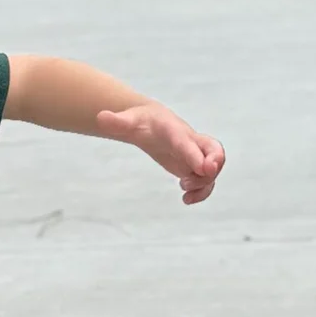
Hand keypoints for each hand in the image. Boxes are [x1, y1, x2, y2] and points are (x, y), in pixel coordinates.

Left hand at [97, 105, 225, 204]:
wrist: (151, 121)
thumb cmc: (140, 121)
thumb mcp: (127, 121)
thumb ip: (117, 122)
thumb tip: (100, 117)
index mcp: (174, 130)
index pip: (187, 142)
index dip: (196, 154)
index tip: (203, 168)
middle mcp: (190, 141)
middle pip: (214, 150)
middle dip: (215, 164)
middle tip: (205, 175)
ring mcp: (195, 154)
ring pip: (213, 169)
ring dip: (204, 183)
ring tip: (184, 188)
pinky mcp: (194, 166)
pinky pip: (207, 180)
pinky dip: (202, 192)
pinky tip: (186, 199)